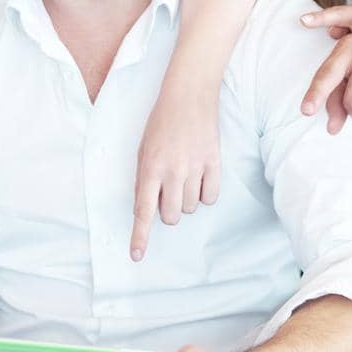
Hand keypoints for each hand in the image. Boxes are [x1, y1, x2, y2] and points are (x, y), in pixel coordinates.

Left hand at [130, 82, 221, 261]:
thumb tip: (146, 208)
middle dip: (167, 211)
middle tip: (168, 192)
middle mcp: (173, 171)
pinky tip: (200, 178)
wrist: (188, 95)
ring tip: (184, 176)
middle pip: (171, 216)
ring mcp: (195, 168)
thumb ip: (144, 179)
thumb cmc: (161, 122)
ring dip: (185, 200)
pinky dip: (204, 194)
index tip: (137, 256)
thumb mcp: (143, 149)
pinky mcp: (214, 164)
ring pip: (190, 208)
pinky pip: (210, 198)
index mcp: (150, 167)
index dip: (140, 236)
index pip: (143, 211)